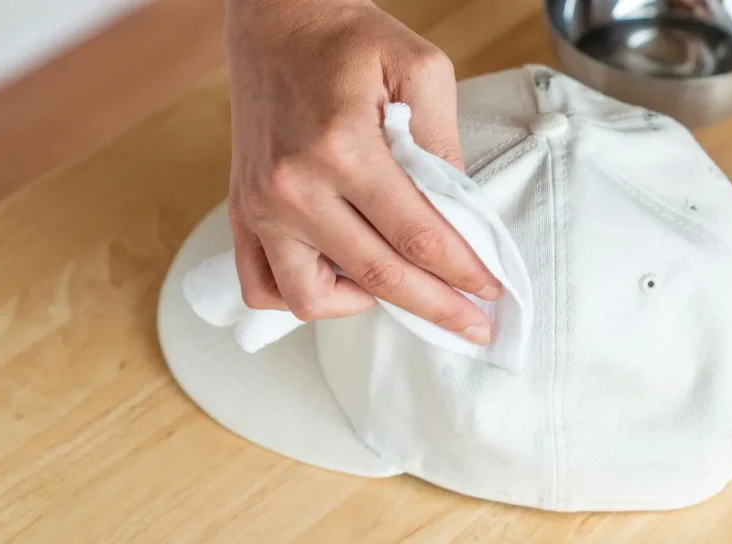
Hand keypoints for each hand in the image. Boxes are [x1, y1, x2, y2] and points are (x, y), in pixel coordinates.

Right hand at [224, 0, 499, 343]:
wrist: (277, 18)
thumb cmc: (348, 40)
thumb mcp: (421, 69)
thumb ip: (446, 144)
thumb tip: (461, 216)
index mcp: (342, 147)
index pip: (417, 236)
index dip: (463, 272)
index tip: (490, 292)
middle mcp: (293, 186)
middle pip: (378, 277)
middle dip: (437, 308)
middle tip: (473, 325)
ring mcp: (260, 205)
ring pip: (313, 299)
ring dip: (366, 306)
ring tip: (400, 286)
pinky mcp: (241, 211)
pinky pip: (265, 288)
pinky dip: (306, 298)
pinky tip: (342, 278)